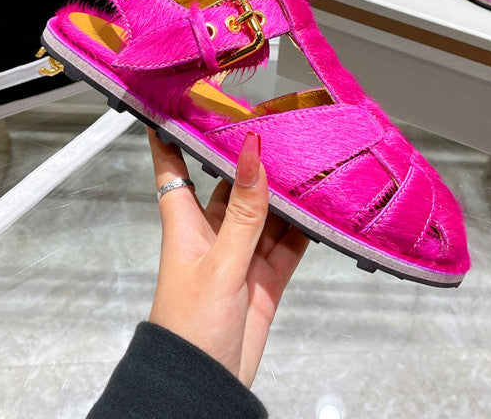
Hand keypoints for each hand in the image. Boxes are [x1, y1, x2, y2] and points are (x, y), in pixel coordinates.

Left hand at [147, 128, 308, 386]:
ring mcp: (240, 255)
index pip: (172, 167)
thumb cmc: (188, 328)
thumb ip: (244, 211)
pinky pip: (287, 243)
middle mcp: (212, 234)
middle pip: (231, 185)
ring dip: (283, 193)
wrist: (204, 387)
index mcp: (185, 224)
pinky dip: (303, 228)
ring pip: (265, 212)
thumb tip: (253, 154)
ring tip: (307, 161)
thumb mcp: (220, 263)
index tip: (179, 104)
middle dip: (251, 160)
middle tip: (276, 128)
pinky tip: (318, 207)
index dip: (173, 135)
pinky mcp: (264, 278)